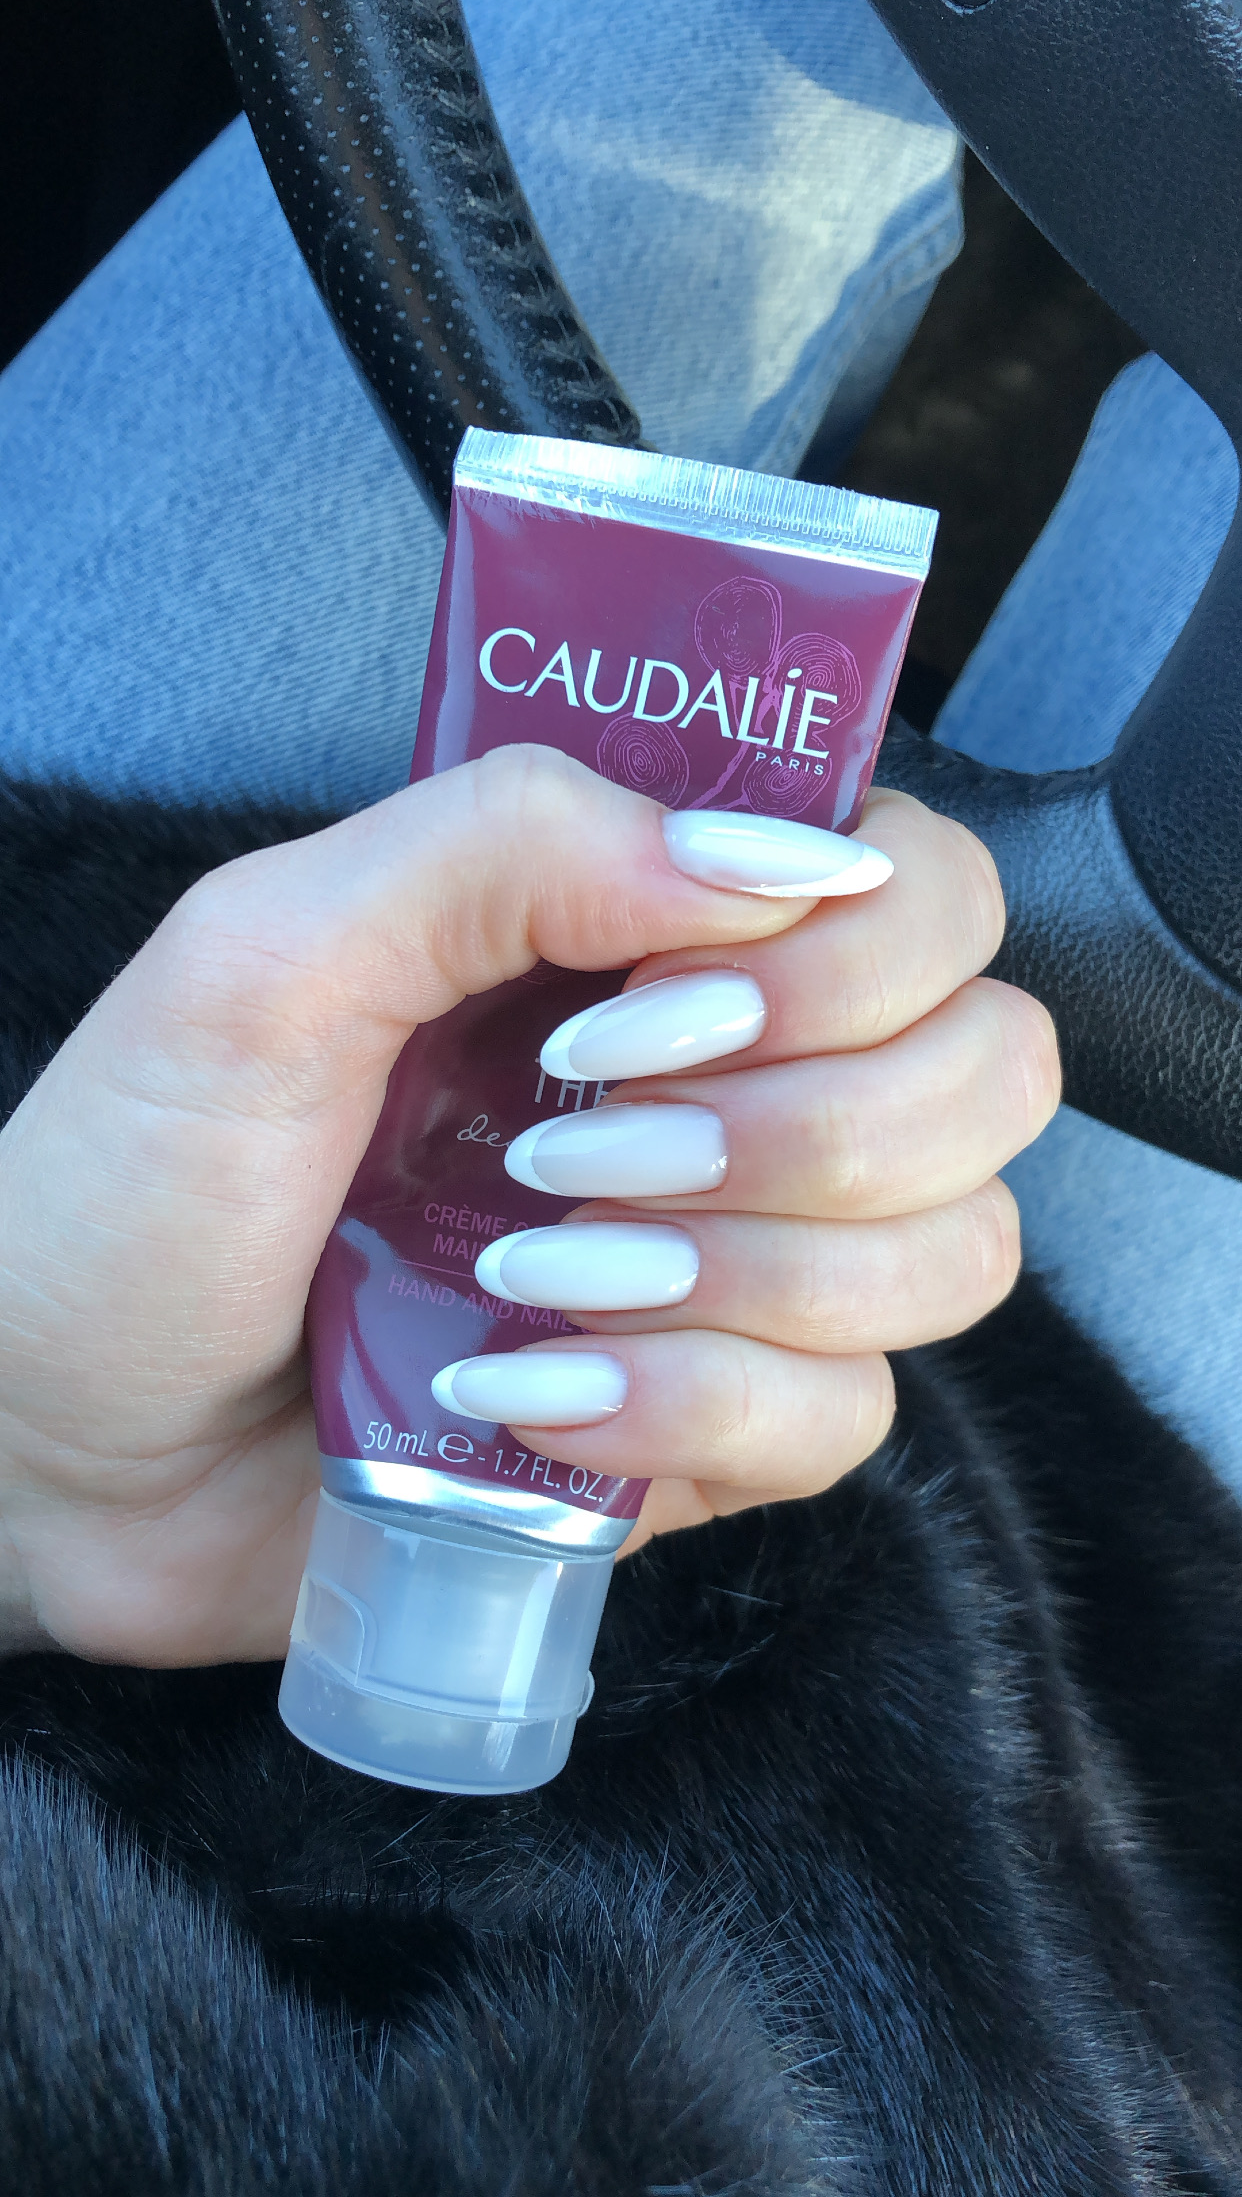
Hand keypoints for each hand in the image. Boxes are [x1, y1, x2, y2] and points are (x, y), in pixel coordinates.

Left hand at [0, 749, 1056, 1661]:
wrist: (46, 1443)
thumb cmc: (129, 1182)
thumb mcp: (268, 954)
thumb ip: (504, 842)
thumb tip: (774, 858)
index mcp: (634, 943)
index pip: (916, 889)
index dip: (861, 945)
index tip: (672, 1000)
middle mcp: (719, 1090)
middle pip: (986, 1072)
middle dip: (812, 1121)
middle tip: (592, 1141)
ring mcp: (730, 1271)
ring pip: (953, 1253)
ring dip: (758, 1270)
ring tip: (539, 1273)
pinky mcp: (708, 1432)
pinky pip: (845, 1423)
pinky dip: (697, 1409)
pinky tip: (535, 1402)